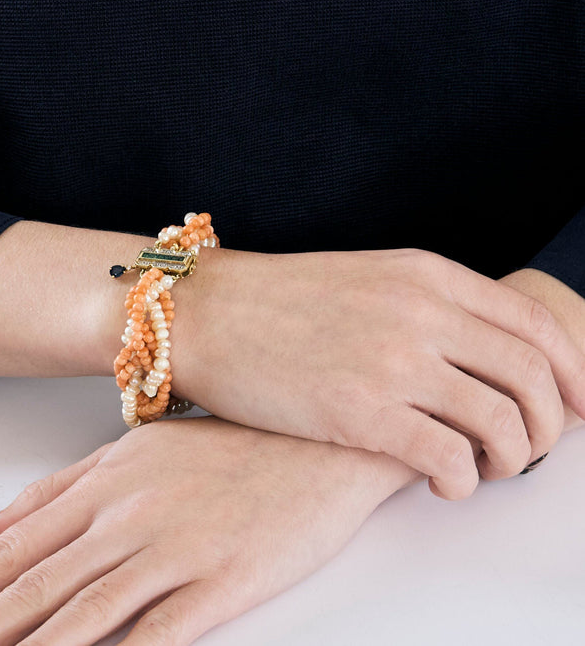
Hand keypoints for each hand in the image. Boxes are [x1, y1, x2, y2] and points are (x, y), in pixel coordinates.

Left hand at [0, 418, 409, 645]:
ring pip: (80, 617)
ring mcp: (175, 550)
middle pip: (33, 587)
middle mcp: (130, 516)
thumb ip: (59, 488)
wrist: (319, 441)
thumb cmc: (234, 442)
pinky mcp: (221, 582)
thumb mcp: (138, 450)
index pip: (15, 547)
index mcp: (109, 481)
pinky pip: (156, 636)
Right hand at [175, 248, 584, 498]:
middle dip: (552, 424)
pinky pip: (450, 457)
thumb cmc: (279, 301)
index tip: (580, 406)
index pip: (534, 325)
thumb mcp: (368, 280)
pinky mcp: (360, 412)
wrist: (207, 312)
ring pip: (504, 422)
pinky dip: (464, 479)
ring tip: (487, 468)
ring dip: (514, 458)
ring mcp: (393, 361)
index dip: (574, 371)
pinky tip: (446, 481)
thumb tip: (482, 359)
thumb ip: (429, 307)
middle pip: (533, 375)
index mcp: (426, 275)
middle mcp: (421, 312)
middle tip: (536, 449)